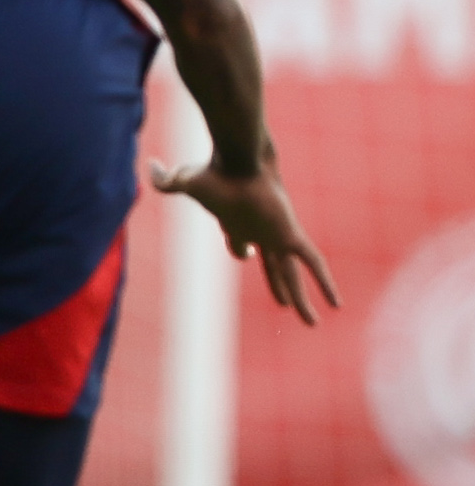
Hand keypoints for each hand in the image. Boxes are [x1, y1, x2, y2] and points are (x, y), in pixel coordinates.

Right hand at [152, 159, 340, 325]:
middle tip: (287, 305)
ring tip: (312, 323)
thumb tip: (149, 166)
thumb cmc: (212, 174)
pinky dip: (324, 283)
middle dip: (278, 286)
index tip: (243, 254)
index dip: (240, 249)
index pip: (241, 243)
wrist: (239, 162)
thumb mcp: (184, 181)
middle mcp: (260, 233)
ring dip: (301, 298)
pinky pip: (311, 263)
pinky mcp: (290, 236)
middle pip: (272, 267)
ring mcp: (277, 236)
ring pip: (291, 274)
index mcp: (237, 223)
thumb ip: (164, 180)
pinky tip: (336, 303)